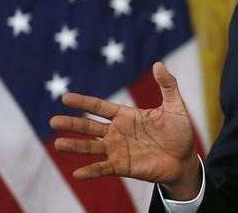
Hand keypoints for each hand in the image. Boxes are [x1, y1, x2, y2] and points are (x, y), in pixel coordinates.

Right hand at [49, 62, 200, 199]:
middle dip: (72, 124)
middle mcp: (118, 132)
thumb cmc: (179, 131)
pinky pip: (103, 169)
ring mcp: (118, 150)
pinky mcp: (123, 166)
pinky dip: (91, 171)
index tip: (66, 98)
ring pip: (91, 147)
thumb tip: (158, 63)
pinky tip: (77, 173)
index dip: (84, 102)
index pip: (100, 107)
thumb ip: (168, 85)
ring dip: (75, 146)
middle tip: (53, 121)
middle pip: (90, 127)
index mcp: (126, 115)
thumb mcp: (175, 106)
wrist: (184, 159)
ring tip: (58, 144)